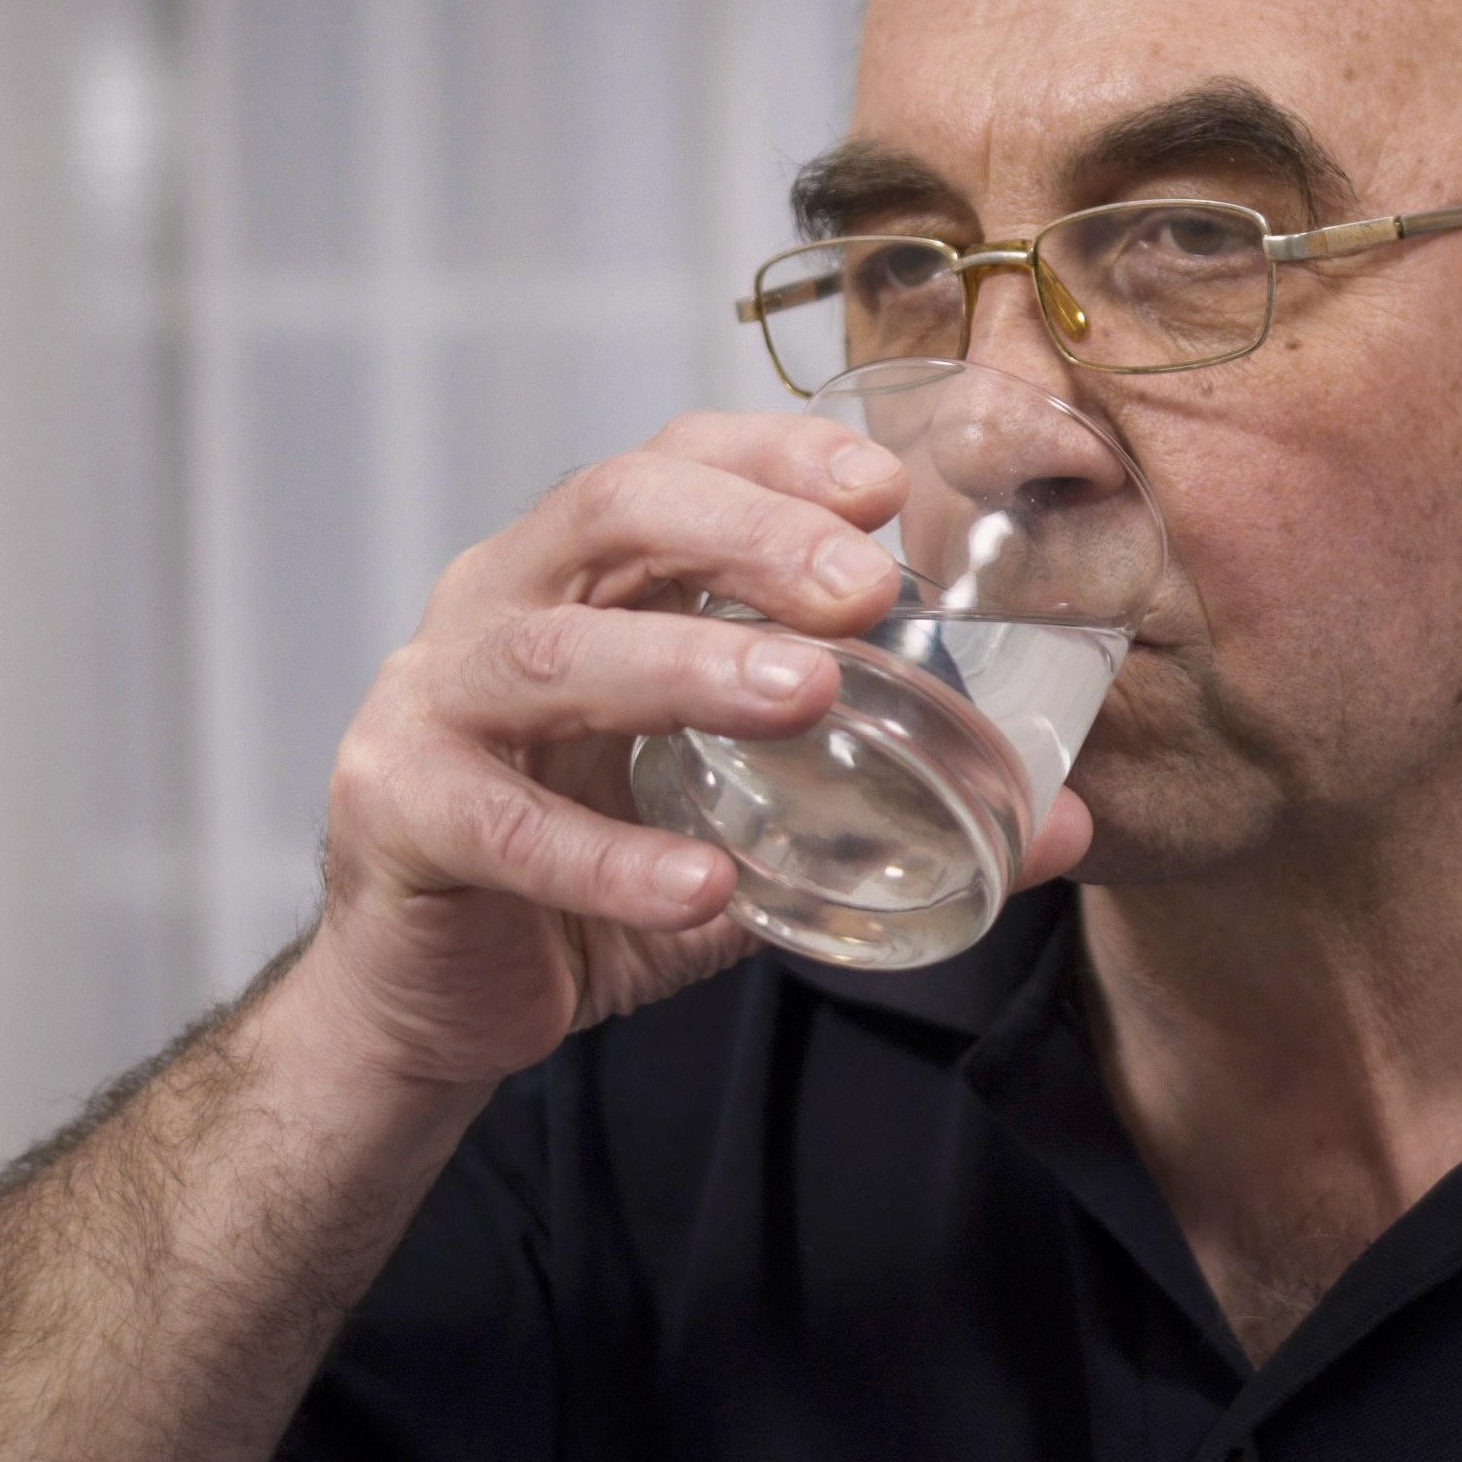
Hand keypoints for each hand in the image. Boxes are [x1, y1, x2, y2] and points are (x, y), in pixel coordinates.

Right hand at [264, 411, 1096, 1094]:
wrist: (435, 1006)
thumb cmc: (589, 879)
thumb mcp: (750, 829)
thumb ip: (883, 812)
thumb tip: (1065, 823)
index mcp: (581, 577)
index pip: (673, 460)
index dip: (775, 455)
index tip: (888, 487)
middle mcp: (496, 606)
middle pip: (607, 509)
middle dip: (745, 530)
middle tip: (864, 587)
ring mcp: (429, 702)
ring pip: (548, 653)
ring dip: (686, 665)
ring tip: (807, 696)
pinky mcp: (396, 813)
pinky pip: (501, 823)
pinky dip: (608, 858)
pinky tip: (701, 882)